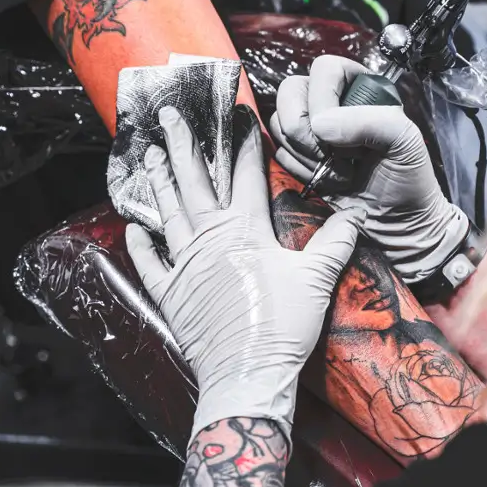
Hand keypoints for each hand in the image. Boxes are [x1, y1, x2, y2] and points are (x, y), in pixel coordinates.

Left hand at [126, 107, 363, 441]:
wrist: (248, 373)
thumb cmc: (284, 326)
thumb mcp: (317, 280)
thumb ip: (333, 244)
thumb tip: (355, 216)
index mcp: (246, 230)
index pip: (245, 175)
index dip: (243, 143)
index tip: (237, 114)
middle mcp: (211, 239)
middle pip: (194, 183)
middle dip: (182, 145)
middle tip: (168, 113)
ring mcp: (185, 265)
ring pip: (168, 213)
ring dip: (158, 182)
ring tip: (149, 153)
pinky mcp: (169, 293)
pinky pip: (149, 263)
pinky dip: (140, 244)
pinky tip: (132, 225)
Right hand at [268, 55, 467, 282]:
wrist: (397, 225)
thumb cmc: (408, 180)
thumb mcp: (405, 141)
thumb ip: (370, 122)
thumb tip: (320, 125)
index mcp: (360, 86)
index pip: (324, 69)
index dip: (322, 99)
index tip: (334, 133)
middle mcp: (331, 102)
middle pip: (290, 91)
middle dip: (305, 130)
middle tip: (333, 155)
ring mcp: (311, 130)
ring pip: (280, 123)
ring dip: (306, 154)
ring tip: (339, 170)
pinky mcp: (298, 156)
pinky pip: (278, 152)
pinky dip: (300, 170)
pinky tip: (327, 180)